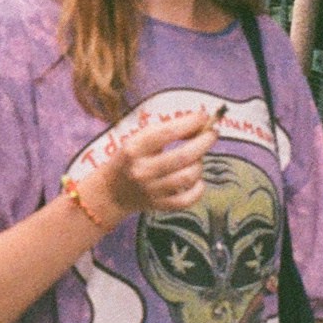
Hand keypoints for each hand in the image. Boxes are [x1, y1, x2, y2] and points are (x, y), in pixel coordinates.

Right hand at [92, 108, 218, 217]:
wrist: (111, 192)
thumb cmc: (130, 159)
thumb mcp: (138, 140)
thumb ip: (165, 131)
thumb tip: (199, 123)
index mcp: (135, 148)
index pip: (167, 132)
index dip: (190, 122)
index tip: (204, 116)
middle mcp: (142, 170)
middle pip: (183, 156)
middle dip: (204, 142)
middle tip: (211, 134)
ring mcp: (151, 190)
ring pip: (188, 177)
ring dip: (199, 164)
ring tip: (197, 158)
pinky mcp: (159, 206)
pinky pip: (187, 200)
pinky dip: (198, 189)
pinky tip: (197, 180)